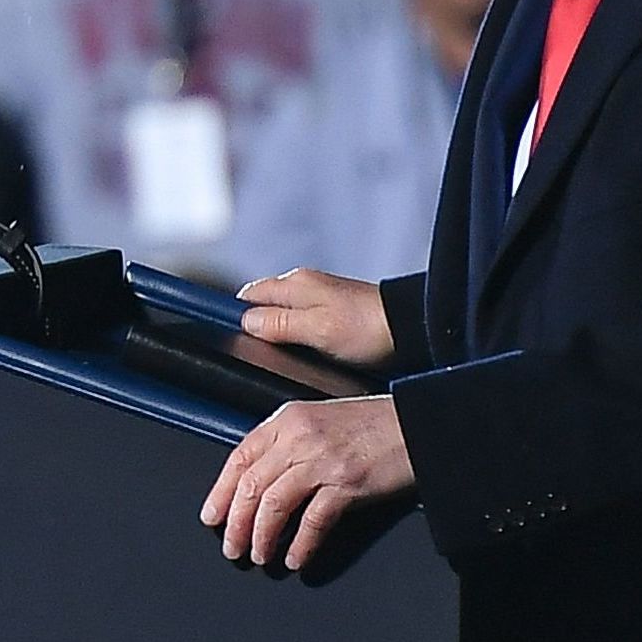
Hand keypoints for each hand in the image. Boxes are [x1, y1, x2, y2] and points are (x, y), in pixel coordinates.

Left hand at [200, 394, 413, 570]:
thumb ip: (287, 443)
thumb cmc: (370, 425)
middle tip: (231, 548)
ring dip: (262, 536)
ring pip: (274, 504)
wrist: (417, 424)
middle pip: (252, 486)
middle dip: (236, 523)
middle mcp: (300, 437)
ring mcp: (323, 460)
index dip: (221, 492)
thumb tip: (257, 480)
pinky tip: (295, 559)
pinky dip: (301, 544)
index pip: (239, 457)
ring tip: (259, 556)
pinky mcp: (347, 484)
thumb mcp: (319, 420)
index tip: (212, 517)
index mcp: (287, 420)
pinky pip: (313, 521)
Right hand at [239, 267, 393, 367]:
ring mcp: (319, 300)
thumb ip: (279, 324)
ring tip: (280, 356)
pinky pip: (301, 323)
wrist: (411, 330)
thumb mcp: (317, 329)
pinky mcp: (332, 314)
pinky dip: (297, 338)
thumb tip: (247, 322)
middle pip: (263, 305)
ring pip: (282, 315)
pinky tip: (304, 354)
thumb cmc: (370, 327)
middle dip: (255, 327)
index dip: (235, 315)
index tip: (230, 336)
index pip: (248, 295)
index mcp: (295, 284)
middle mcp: (305, 287)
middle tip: (255, 353)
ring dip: (277, 334)